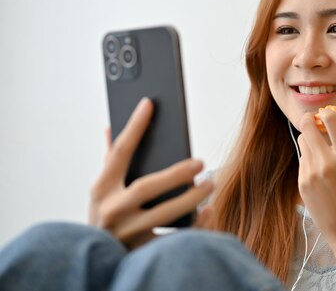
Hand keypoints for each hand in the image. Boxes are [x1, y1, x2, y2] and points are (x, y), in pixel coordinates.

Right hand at [89, 98, 212, 247]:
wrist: (95, 261)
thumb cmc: (106, 216)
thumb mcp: (101, 190)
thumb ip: (109, 160)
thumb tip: (111, 125)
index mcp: (101, 189)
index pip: (119, 152)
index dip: (134, 127)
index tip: (149, 103)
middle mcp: (111, 211)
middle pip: (146, 188)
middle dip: (175, 173)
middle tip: (201, 162)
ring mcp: (126, 233)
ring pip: (163, 215)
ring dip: (190, 199)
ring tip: (210, 185)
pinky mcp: (141, 252)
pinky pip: (173, 240)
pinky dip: (194, 226)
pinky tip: (208, 211)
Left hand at [297, 109, 335, 259]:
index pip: (330, 118)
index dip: (328, 114)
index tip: (330, 118)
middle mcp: (327, 162)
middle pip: (307, 125)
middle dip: (311, 121)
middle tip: (317, 125)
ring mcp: (312, 173)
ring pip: (303, 141)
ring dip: (311, 141)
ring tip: (323, 152)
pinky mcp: (302, 184)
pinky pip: (302, 161)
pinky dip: (310, 160)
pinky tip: (321, 173)